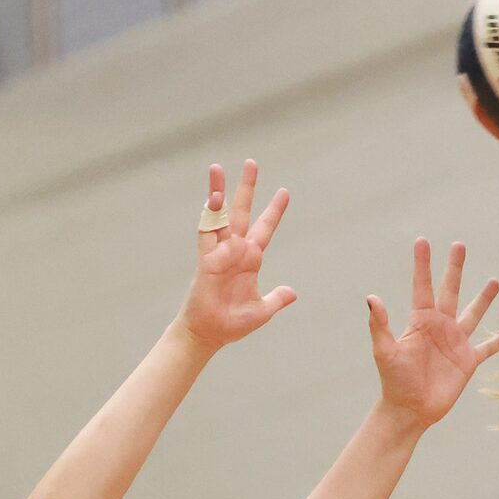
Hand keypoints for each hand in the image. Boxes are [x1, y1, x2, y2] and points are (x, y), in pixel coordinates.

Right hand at [178, 161, 297, 352]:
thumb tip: (293, 292)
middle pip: (242, 212)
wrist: (210, 334)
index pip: (265, 229)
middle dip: (247, 188)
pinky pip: (206, 232)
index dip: (274, 211)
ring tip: (217, 167)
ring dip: (219, 191)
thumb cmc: (233, 323)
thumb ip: (277, 299)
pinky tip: (214, 197)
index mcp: (250, 260)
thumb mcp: (262, 311)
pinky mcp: (206, 259)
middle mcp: (235, 251)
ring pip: (220, 215)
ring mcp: (219, 252)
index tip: (284, 191)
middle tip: (252, 163)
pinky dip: (210, 215)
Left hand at [366, 240, 498, 433]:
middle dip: (455, 268)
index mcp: (420, 321)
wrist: (410, 409)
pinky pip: (488, 348)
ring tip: (495, 281)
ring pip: (473, 314)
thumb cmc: (394, 380)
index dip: (422, 264)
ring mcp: (456, 343)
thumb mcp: (385, 350)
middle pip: (450, 291)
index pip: (422, 286)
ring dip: (484, 299)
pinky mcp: (468, 362)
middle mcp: (440, 326)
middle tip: (459, 245)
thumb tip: (372, 298)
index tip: (422, 240)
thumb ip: (380, 324)